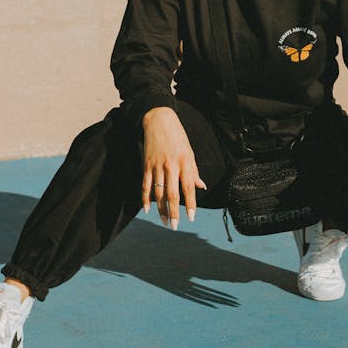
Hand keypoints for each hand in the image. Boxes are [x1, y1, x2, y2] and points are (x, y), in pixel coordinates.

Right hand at [141, 107, 205, 229]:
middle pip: (172, 194)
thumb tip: (201, 187)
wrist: (159, 120)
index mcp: (185, 163)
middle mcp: (171, 166)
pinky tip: (147, 210)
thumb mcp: (189, 152)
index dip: (190, 204)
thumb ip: (194, 171)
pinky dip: (145, 198)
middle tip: (175, 226)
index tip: (191, 218)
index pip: (188, 188)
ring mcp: (157, 166)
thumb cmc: (178, 138)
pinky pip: (146, 185)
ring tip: (165, 221)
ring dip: (161, 209)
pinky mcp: (147, 165)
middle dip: (174, 212)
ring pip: (158, 193)